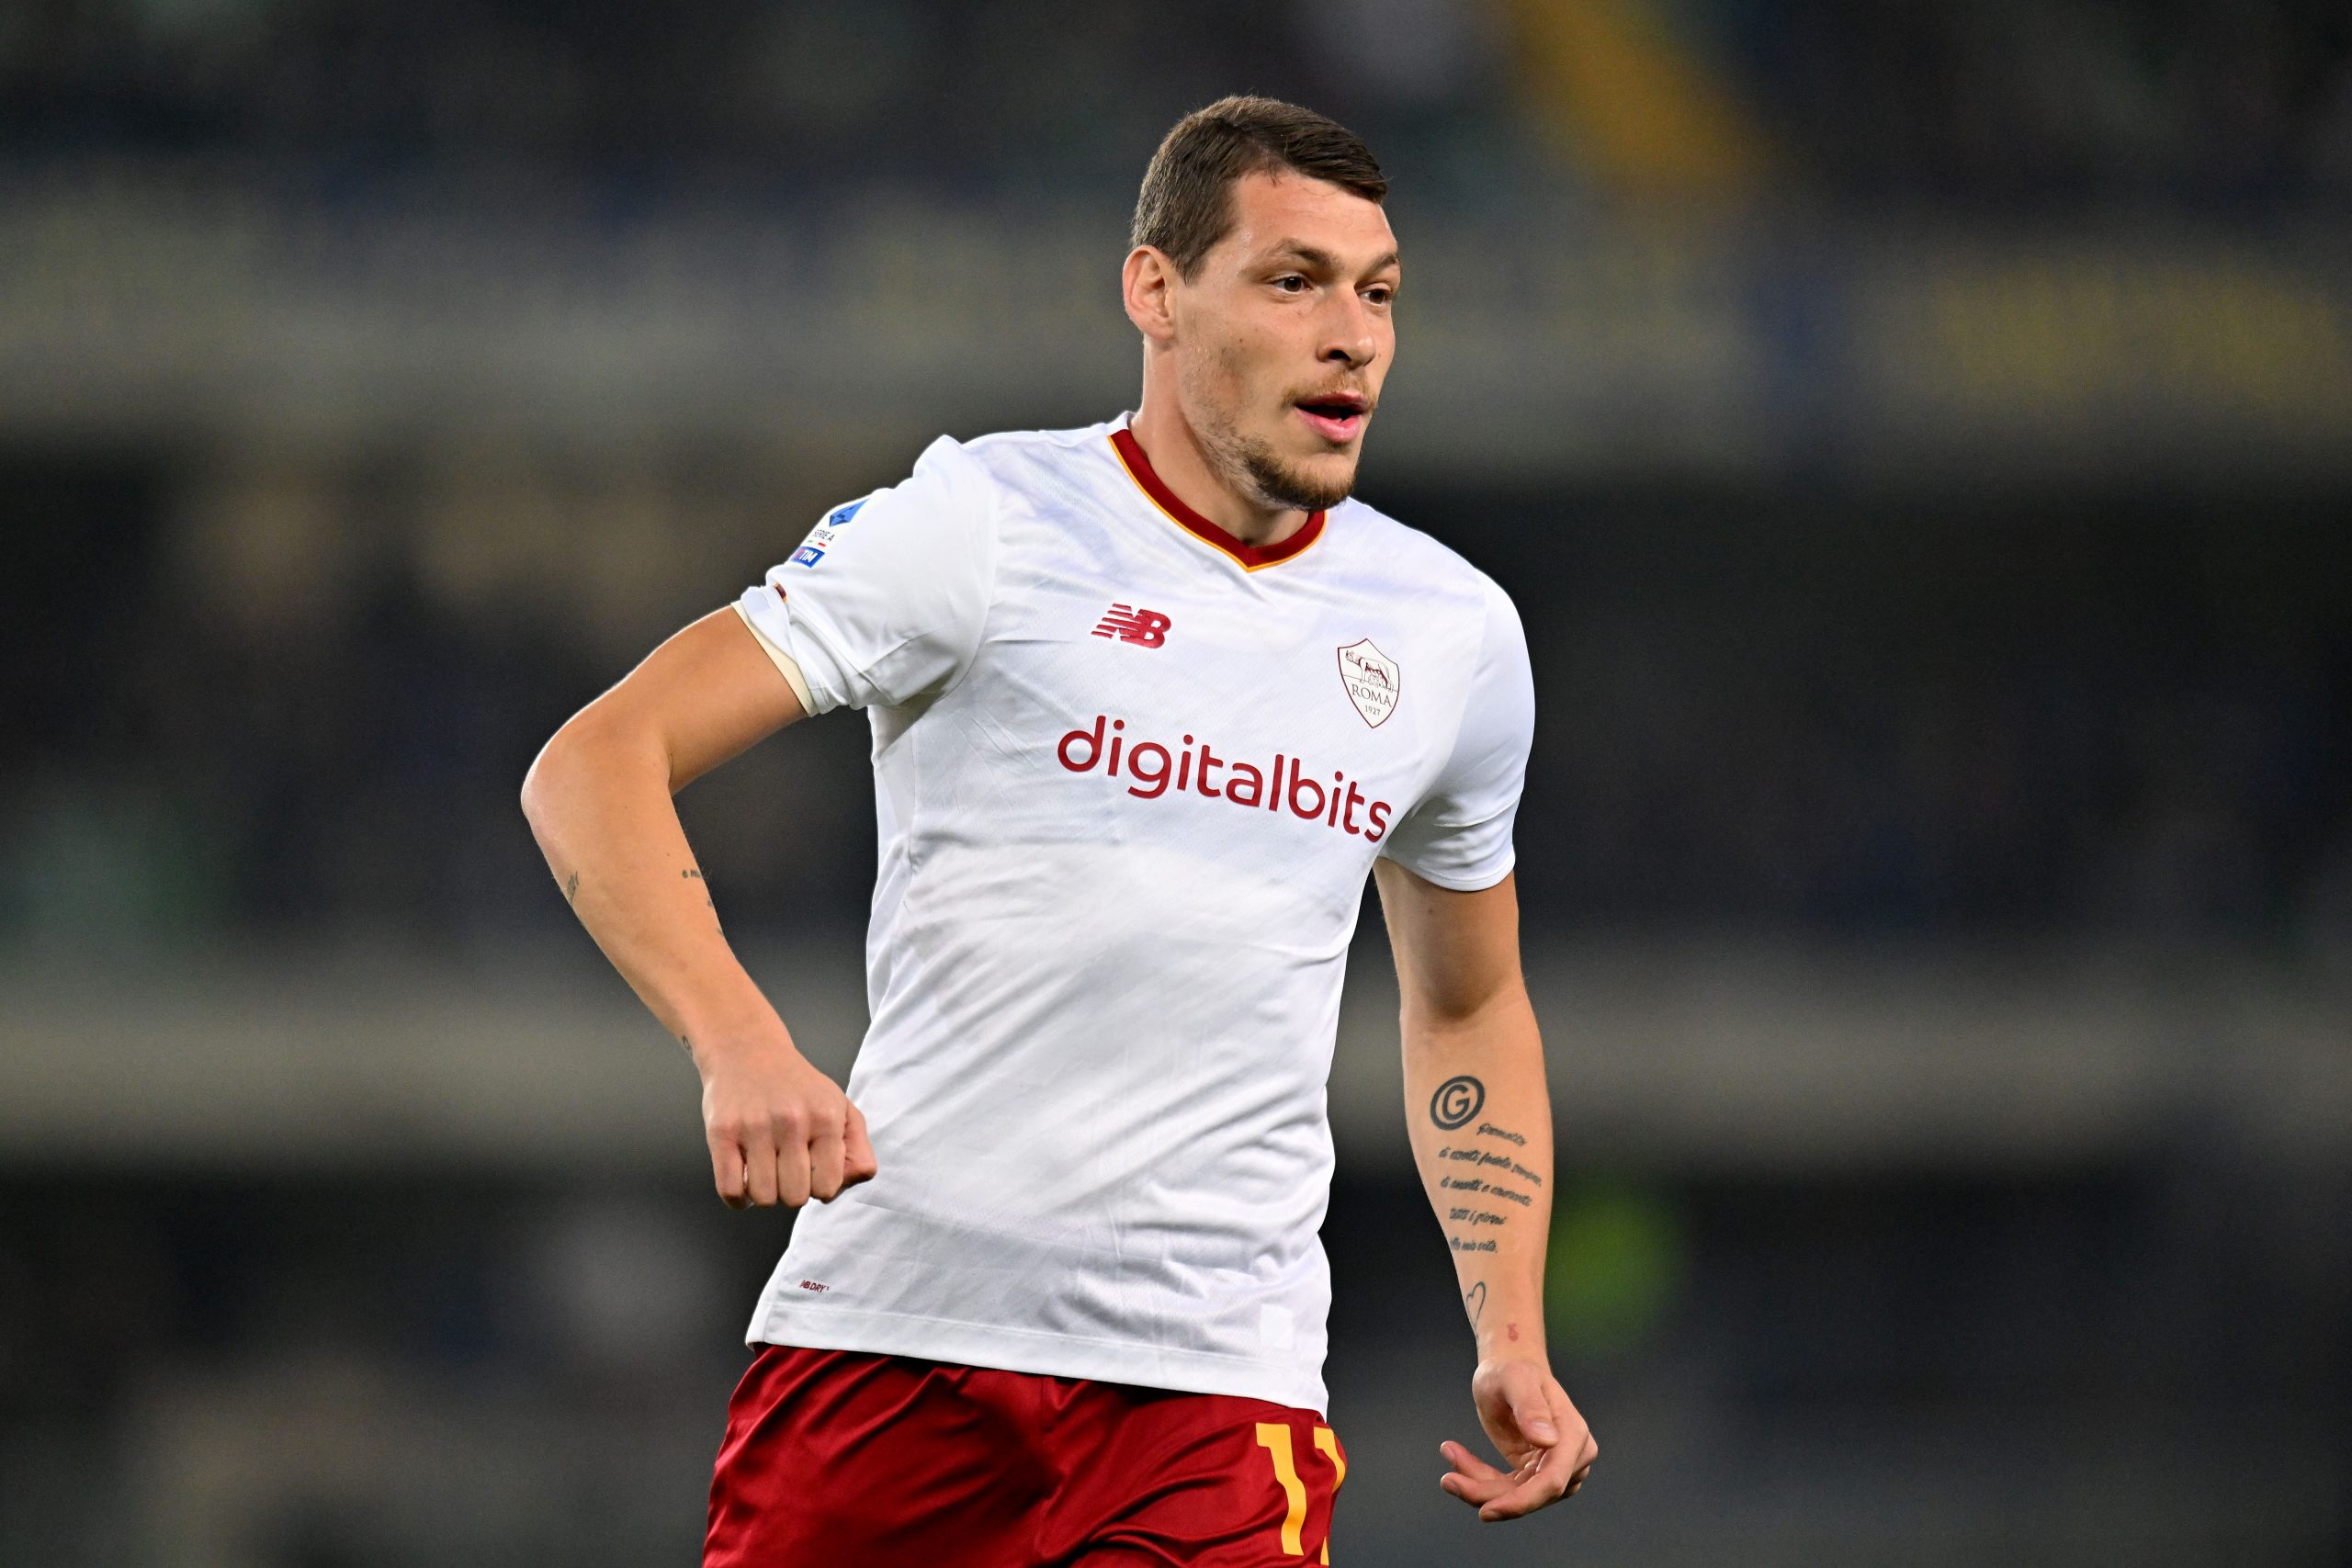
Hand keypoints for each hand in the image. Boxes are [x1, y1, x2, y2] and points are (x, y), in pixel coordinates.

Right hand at [696, 1035, 877, 1209]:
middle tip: (785, 1168)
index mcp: (826, 1117)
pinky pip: (730, 1190)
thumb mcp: (839, 1106)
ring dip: (764, 1193)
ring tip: (765, 1170)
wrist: (747, 1050)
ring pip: (763, 1198)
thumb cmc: (797, 1087)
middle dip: (791, 1191)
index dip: (819, 1187)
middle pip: (795, 1197)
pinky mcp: (722, 1132)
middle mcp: (792, 1121)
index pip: (828, 1186)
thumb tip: (850, 1181)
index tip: (811, 1170)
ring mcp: (755, 1126)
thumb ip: (856, 1148)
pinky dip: (738, 1198)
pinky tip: (744, 1179)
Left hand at [1439, 1357, 1596, 1520]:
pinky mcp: (1536, 1474)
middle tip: (1448, 1480)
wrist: (1509, 1368)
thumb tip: (1549, 1442)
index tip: (1484, 1510)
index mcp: (1573, 1435)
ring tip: (1450, 1453)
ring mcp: (1556, 1469)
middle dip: (1486, 1492)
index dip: (1520, 1502)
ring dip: (1478, 1483)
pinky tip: (1456, 1456)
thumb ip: (1531, 1407)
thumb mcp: (1515, 1379)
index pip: (1551, 1482)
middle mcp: (1573, 1458)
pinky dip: (1479, 1478)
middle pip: (1530, 1494)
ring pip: (1514, 1496)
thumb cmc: (1512, 1369)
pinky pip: (1507, 1489)